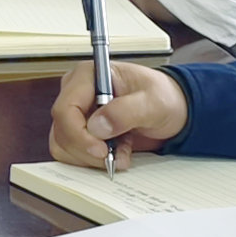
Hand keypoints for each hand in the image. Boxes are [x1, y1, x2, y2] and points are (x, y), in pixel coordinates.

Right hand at [50, 59, 189, 168]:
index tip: (102, 150)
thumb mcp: (153, 101)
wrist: (173, 110)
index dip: (79, 134)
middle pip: (62, 131)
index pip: (65, 110)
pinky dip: (93, 161)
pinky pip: (73, 153)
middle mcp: (75, 94)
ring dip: (92, 158)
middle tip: (116, 156)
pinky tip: (116, 153)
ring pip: (64, 145)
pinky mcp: (79, 131)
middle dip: (88, 150)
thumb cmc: (163, 97)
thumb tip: (97, 126)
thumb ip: (126, 111)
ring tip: (121, 154)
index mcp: (87, 76)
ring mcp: (75, 114)